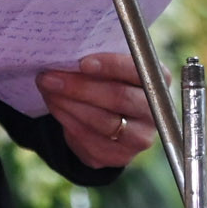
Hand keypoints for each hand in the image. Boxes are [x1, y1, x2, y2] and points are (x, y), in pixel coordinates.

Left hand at [37, 54, 158, 169]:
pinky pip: (91, 141)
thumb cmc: (109, 79)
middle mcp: (155, 110)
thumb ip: (99, 57)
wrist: (112, 116)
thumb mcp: (111, 64)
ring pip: (102, 122)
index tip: (82, 63)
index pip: (137, 70)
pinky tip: (55, 107)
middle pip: (118, 98)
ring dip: (69, 104)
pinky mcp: (120, 156)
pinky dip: (68, 122)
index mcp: (158, 78)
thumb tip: (66, 51)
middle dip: (79, 87)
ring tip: (48, 89)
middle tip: (49, 77)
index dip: (110, 66)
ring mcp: (139, 137)